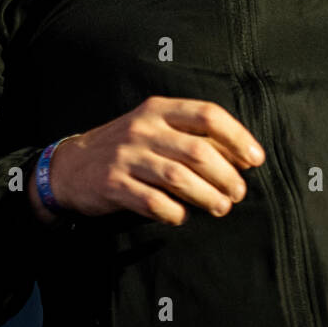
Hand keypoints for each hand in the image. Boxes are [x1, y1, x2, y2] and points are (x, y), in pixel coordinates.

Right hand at [31, 96, 265, 225]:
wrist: (72, 166)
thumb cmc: (129, 148)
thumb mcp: (157, 130)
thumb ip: (194, 137)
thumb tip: (242, 158)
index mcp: (159, 110)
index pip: (208, 115)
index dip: (237, 137)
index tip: (255, 159)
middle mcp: (143, 128)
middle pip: (197, 151)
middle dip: (226, 175)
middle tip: (238, 193)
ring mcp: (126, 156)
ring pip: (178, 177)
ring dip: (206, 195)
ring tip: (221, 207)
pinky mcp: (112, 184)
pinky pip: (151, 201)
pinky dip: (173, 212)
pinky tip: (182, 216)